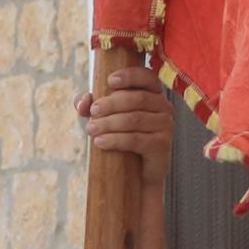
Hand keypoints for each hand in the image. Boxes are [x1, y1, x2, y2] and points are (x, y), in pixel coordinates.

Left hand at [79, 48, 176, 182]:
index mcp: (153, 93)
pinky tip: (99, 142)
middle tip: (93, 112)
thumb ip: (92, 104)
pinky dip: (115, 140)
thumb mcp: (106, 117)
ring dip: (109, 123)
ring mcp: (165, 125)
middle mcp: (164, 106)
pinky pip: (136, 139)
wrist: (138, 173)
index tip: (109, 81)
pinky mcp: (161, 145)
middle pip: (137, 99)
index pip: (147, 76)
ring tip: (91, 129)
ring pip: (135, 119)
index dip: (130, 76)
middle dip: (111, 104)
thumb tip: (83, 101)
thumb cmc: (123, 137)